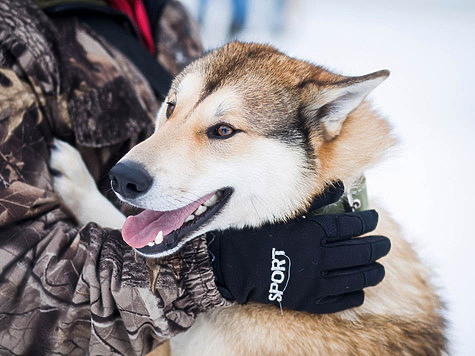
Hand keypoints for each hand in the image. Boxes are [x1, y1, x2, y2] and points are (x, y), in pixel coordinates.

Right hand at [206, 183, 389, 313]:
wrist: (231, 267)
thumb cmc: (254, 235)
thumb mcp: (281, 212)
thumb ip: (313, 201)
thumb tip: (339, 188)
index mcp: (312, 233)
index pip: (350, 225)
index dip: (366, 221)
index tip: (373, 218)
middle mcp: (318, 257)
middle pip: (359, 251)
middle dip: (377, 247)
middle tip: (384, 244)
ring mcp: (315, 281)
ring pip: (355, 278)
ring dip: (372, 272)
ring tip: (380, 268)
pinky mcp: (308, 301)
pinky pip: (339, 300)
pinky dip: (354, 295)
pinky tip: (360, 291)